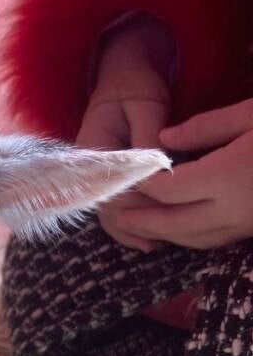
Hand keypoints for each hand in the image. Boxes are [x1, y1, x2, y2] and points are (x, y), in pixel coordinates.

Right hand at [75, 14, 173, 249]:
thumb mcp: (144, 103)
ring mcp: (92, 177)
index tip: (162, 207)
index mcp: (91, 148)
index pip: (110, 187)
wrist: (120, 79)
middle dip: (134, 223)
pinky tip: (145, 239)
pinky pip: (110, 211)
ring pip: (106, 215)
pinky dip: (126, 226)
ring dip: (130, 231)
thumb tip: (157, 167)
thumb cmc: (132, 87)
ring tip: (155, 244)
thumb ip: (147, 135)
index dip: (137, 201)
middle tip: (164, 235)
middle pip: (106, 208)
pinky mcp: (102, 181)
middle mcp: (86, 168)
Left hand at [116, 100, 252, 248]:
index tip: (126, 177)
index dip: (143, 185)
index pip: (169, 189)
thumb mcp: (252, 115)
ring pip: (194, 239)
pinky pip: (214, 240)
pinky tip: (177, 227)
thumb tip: (164, 138)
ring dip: (163, 233)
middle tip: (117, 216)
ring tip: (139, 225)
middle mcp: (234, 209)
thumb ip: (205, 127)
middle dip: (142, 221)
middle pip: (174, 223)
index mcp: (228, 175)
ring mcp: (246, 225)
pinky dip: (189, 236)